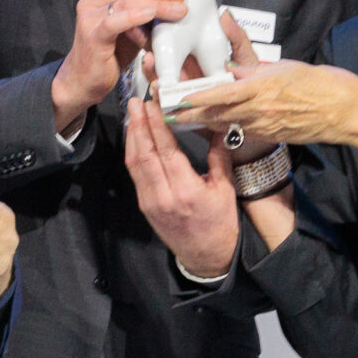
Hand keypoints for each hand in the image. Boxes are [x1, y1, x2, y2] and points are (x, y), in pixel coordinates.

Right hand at [50, 0, 186, 135]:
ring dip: (156, 2)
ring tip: (178, 8)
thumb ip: (141, 8)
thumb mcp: (128, 24)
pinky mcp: (92, 36)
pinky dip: (135, 15)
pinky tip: (152, 14)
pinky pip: (115, 21)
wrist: (84, 79)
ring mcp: (89, 17)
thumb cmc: (110, 51)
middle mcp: (90, 0)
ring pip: (125, 0)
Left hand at [121, 97, 239, 278]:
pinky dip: (133, 152)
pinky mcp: (145, 205)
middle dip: (139, 124)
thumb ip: (220, 157)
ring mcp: (151, 202)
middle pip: (145, 154)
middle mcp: (164, 196)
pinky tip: (135, 137)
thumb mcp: (226, 189)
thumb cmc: (220, 223)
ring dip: (132, 136)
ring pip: (135, 163)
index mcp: (187, 191)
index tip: (152, 105)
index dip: (157, 126)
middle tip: (136, 101)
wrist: (207, 257)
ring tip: (133, 113)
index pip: (167, 152)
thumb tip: (220, 127)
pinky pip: (135, 174)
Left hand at [169, 16, 357, 147]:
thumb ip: (253, 69)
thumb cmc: (317, 83)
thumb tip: (231, 67)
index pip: (221, 93)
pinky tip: (213, 125)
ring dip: (204, 121)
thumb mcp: (282, 68)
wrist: (342, 111)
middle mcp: (259, 110)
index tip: (177, 98)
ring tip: (181, 118)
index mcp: (261, 88)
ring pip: (226, 124)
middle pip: (217, 113)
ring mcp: (265, 126)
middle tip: (167, 113)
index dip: (197, 98)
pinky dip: (225, 127)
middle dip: (190, 114)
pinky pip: (242, 131)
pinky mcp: (271, 136)